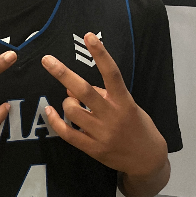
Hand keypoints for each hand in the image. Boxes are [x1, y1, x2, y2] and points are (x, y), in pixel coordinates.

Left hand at [41, 33, 167, 178]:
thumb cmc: (138, 126)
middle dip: (63, 73)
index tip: (88, 36)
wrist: (148, 160)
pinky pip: (67, 133)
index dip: (100, 54)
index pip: (111, 73)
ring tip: (71, 101)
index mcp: (124, 101)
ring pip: (73, 110)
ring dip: (67, 101)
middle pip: (84, 91)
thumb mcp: (127, 105)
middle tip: (47, 60)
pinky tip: (50, 111)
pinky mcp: (93, 149)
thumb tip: (71, 86)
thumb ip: (103, 94)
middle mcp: (113, 115)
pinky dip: (55, 121)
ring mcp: (102, 133)